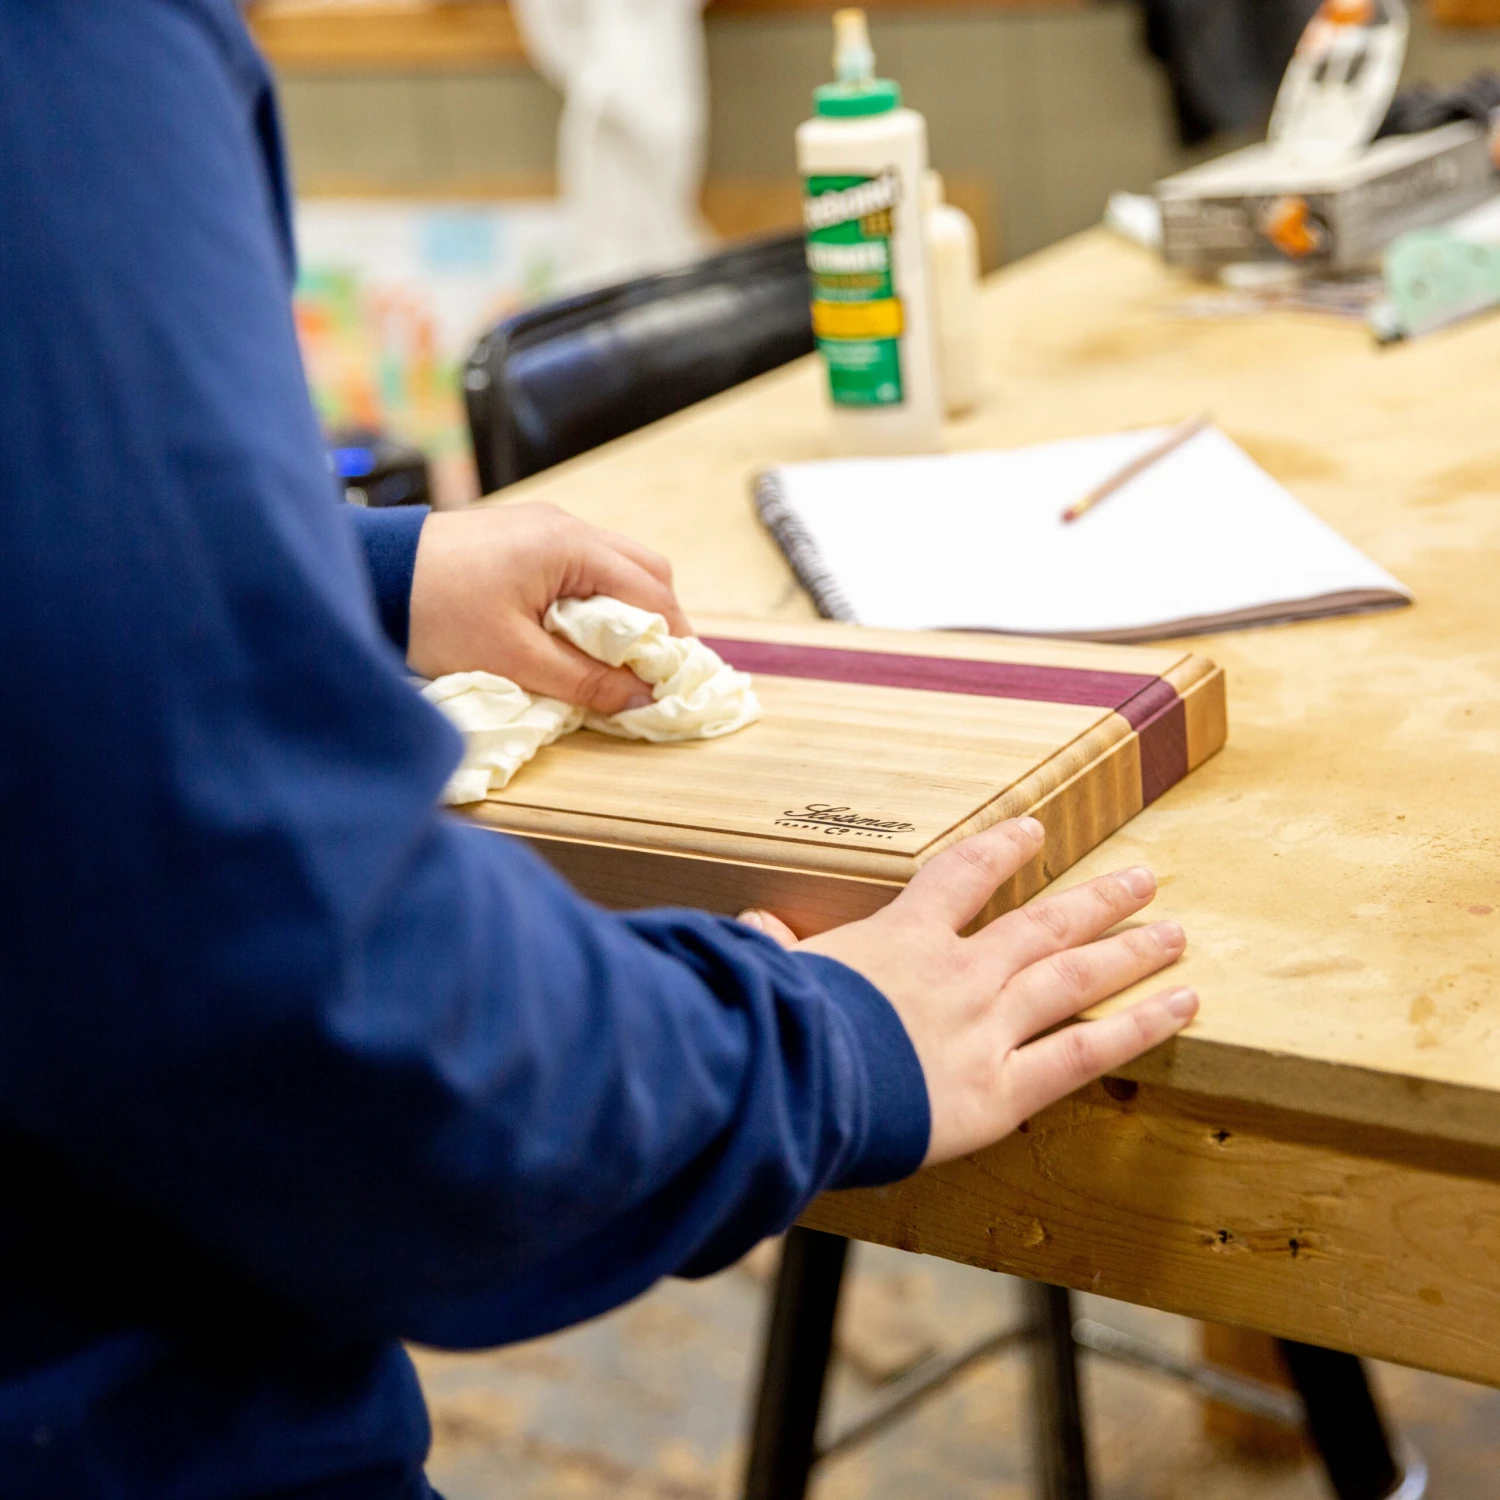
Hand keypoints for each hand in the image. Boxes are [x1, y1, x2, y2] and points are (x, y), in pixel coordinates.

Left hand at [407, 502, 691, 714]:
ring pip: (617, 565)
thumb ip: (585, 681)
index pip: (652, 593)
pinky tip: (580, 635)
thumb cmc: (437, 614)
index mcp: (570, 547)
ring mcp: (544, 526)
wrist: (369, 574)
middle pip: (646, 570)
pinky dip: (597, 599)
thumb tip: (642, 700)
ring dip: (628, 611)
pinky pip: (584, 566)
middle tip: (652, 673)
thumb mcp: (515, 659)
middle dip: (659, 622)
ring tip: (616, 660)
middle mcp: (566, 526)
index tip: (674, 686)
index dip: (671, 641)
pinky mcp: (523, 537)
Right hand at [740, 818, 1196, 1165]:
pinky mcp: (1002, 1089)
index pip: (959, 877)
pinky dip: (1137, 1027)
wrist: (797, 1076)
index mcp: (901, 938)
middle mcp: (959, 972)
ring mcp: (987, 1026)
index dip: (1001, 851)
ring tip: (1174, 931)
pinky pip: (1085, 1053)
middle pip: (1041, 924)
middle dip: (1094, 900)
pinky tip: (1182, 1004)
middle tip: (1142, 879)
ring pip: (1075, 976)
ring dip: (1128, 949)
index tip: (1034, 831)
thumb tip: (754, 924)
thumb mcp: (769, 969)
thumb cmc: (776, 1023)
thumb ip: (770, 945)